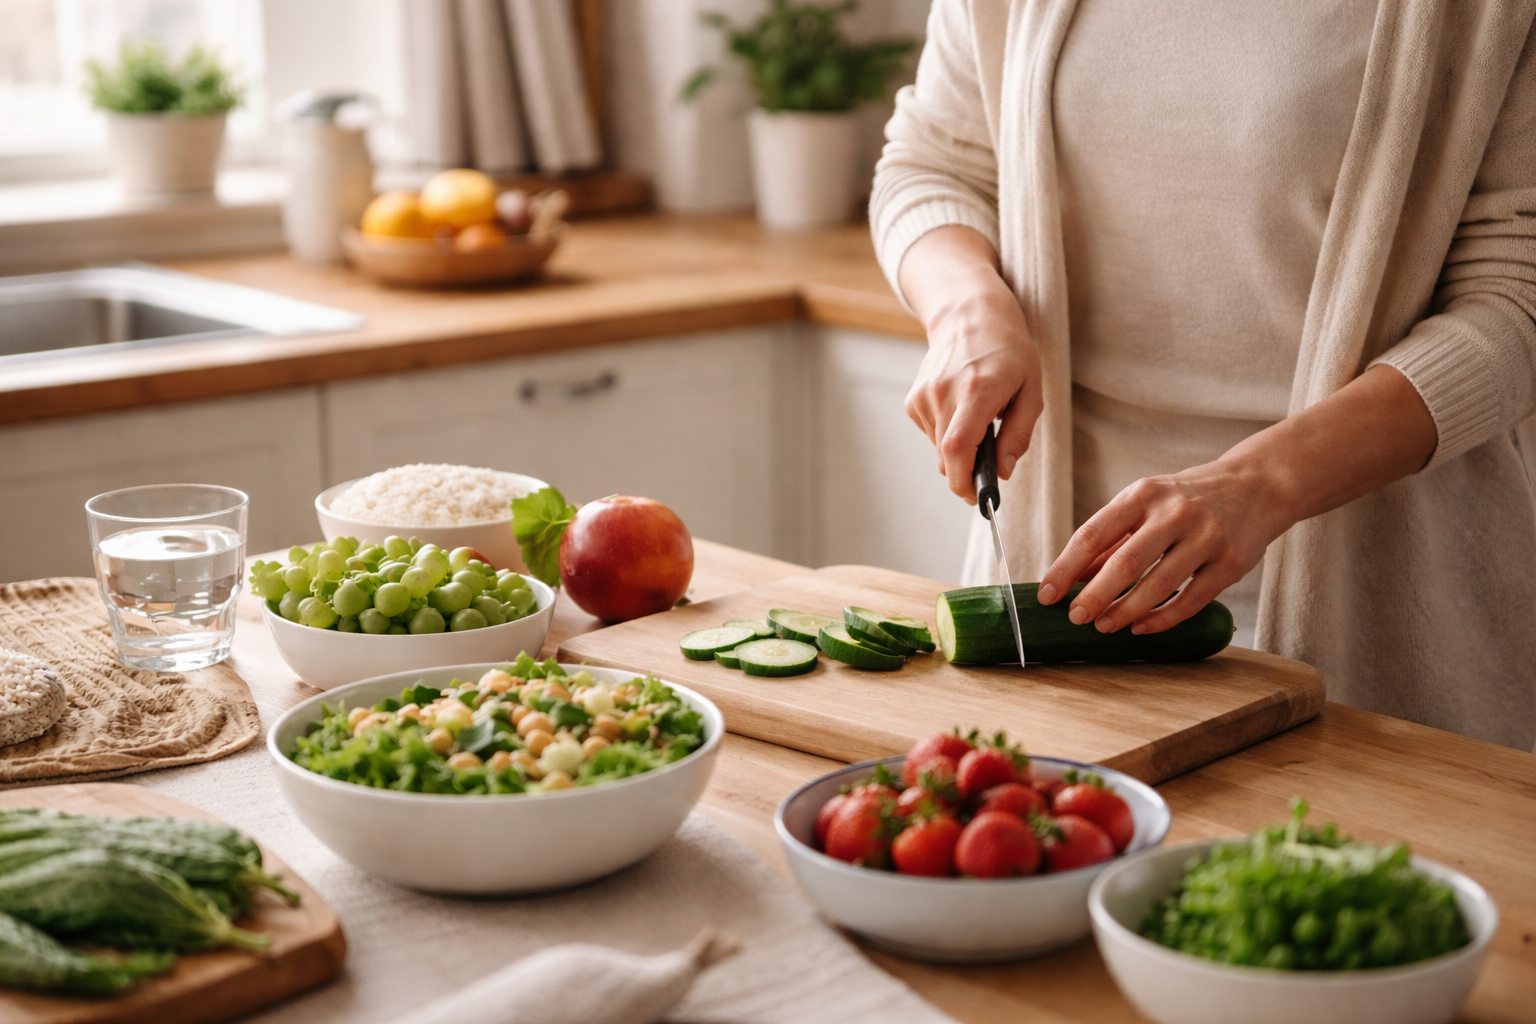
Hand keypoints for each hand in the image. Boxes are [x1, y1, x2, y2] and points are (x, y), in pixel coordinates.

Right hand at [900, 227, 1042, 500]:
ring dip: (960, 450)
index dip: (963, 481)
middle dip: (967, 473)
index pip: (958, 447)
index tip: (977, 498)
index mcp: (977, 390)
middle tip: (988, 468)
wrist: (970, 315)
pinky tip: (960, 410)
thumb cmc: (1009, 352)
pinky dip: (947, 435)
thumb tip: (1002, 472)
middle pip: (947, 456)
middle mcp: (944, 393)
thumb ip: (1018, 434)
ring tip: (979, 421)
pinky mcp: (913, 400)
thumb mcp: (1031, 390)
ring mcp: (924, 396)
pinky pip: (931, 435)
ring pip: (940, 449)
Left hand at [1036, 364, 1437, 633]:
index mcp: (1143, 495)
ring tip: (1104, 626)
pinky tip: (1141, 627)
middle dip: (1095, 596)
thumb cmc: (1187, 498)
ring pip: (1159, 585)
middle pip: (1125, 563)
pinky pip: (1191, 599)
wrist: (1257, 486)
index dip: (1065, 567)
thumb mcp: (1144, 504)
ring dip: (1126, 611)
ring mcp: (1206, 538)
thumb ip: (1109, 539)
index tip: (1045, 593)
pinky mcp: (1230, 563)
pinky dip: (1162, 618)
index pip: (1093, 533)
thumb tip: (1069, 575)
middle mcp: (1174, 513)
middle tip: (1075, 617)